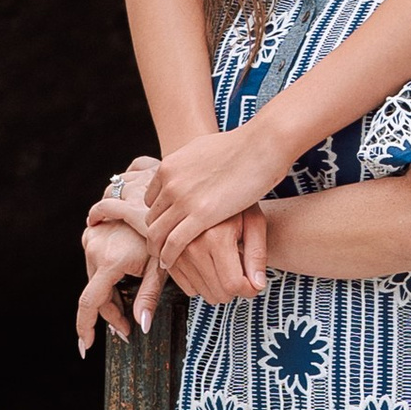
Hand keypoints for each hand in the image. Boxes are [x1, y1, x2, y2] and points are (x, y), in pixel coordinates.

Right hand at [77, 216, 160, 353]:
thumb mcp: (161, 267)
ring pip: (95, 280)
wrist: (154, 200)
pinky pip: (95, 265)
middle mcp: (94, 249)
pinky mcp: (92, 233)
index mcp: (110, 260)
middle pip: (96, 294)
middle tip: (127, 329)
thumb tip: (142, 326)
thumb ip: (149, 297)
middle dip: (111, 313)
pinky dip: (105, 280)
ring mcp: (91, 239)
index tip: (85, 347)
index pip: (90, 302)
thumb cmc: (163, 234)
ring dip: (108, 296)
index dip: (85, 327)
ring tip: (126, 307)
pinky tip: (121, 285)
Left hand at [143, 116, 290, 263]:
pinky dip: (168, 256)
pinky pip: (173, 242)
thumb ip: (189, 163)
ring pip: (157, 232)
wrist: (260, 145)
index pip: (150, 199)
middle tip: (161, 247)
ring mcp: (183, 199)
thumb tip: (189, 166)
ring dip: (157, 249)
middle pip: (151, 217)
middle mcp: (170, 182)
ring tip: (163, 260)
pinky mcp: (200, 215)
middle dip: (156, 234)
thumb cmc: (241, 146)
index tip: (167, 225)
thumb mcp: (202, 148)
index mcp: (169, 167)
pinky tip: (170, 264)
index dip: (159, 214)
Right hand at [162, 210, 268, 305]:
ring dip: (216, 286)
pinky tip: (209, 265)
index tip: (253, 284)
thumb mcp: (254, 222)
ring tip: (224, 264)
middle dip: (233, 290)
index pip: (233, 285)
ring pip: (201, 293)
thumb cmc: (236, 204)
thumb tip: (258, 286)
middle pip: (217, 293)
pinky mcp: (168, 255)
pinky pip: (186, 287)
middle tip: (239, 271)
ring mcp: (176, 251)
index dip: (248, 290)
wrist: (208, 186)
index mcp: (216, 238)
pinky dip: (200, 282)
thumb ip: (257, 255)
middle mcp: (191, 245)